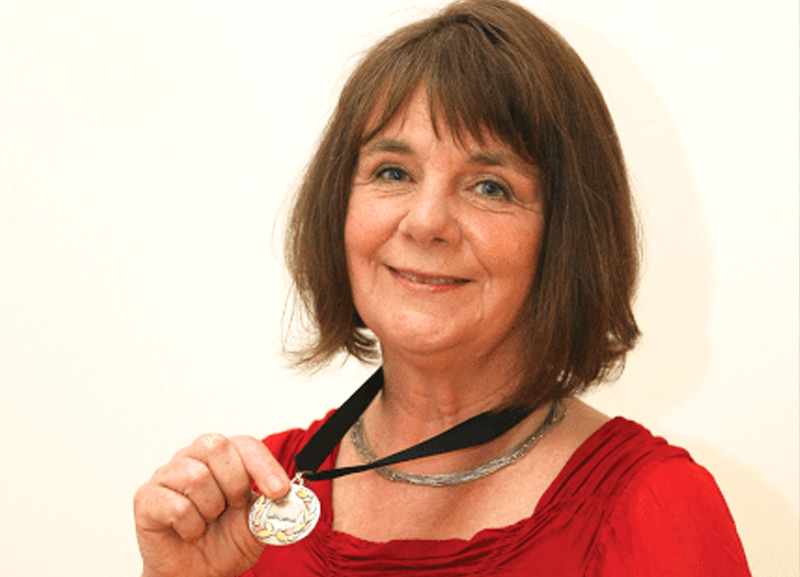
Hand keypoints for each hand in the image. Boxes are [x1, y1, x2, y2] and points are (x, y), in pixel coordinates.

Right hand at [134, 434, 290, 576]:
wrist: (197, 575)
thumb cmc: (224, 543)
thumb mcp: (258, 525)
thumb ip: (271, 506)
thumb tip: (287, 494)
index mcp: (223, 457)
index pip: (245, 443)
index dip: (264, 465)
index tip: (279, 491)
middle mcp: (193, 457)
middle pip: (217, 446)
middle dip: (234, 482)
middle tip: (234, 507)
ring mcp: (166, 475)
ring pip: (196, 476)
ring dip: (211, 508)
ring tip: (208, 521)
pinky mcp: (146, 498)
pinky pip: (176, 506)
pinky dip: (191, 526)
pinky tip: (190, 532)